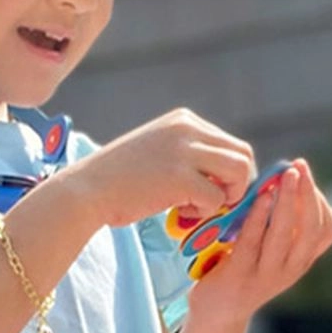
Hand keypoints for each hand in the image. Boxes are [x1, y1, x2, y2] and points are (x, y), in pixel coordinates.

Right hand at [60, 109, 254, 230]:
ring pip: (240, 172)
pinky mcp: (180, 176)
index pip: (232, 145)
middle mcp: (188, 128)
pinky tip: (179, 211)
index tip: (212, 192)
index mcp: (184, 120)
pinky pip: (217, 198)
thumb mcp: (160, 153)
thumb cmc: (121, 181)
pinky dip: (204, 212)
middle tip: (212, 203)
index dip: (231, 175)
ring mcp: (184, 150)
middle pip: (244, 155)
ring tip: (197, 206)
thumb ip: (190, 156)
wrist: (87, 189)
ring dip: (226, 197)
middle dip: (236, 186)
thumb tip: (226, 179)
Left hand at [186, 159, 331, 323]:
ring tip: (284, 175)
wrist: (216, 314)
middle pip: (311, 229)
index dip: (320, 200)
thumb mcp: (279, 255)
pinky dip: (259, 217)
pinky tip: (260, 197)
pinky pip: (253, 242)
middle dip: (307, 194)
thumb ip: (299, 235)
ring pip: (285, 234)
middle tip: (298, 165)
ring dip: (287, 201)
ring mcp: (266, 275)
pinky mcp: (240, 276)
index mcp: (301, 261)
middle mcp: (290, 270)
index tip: (304, 174)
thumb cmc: (247, 274)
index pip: (327, 230)